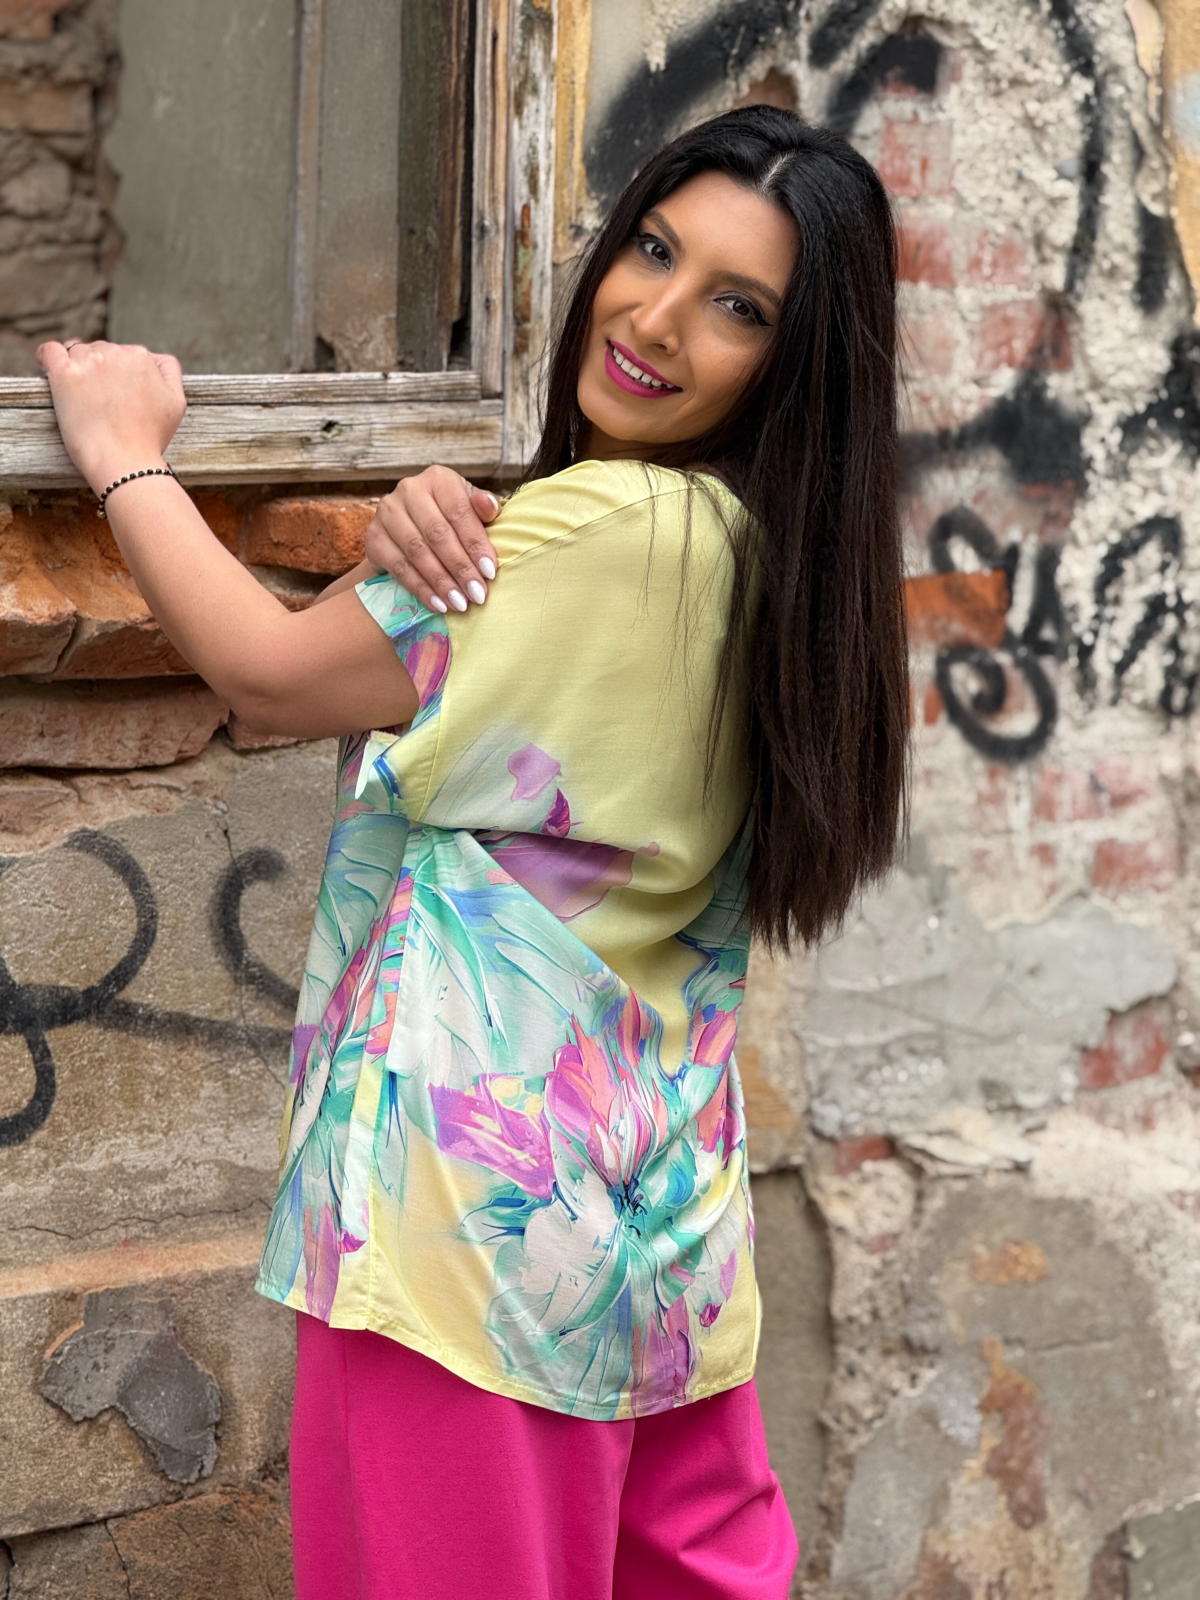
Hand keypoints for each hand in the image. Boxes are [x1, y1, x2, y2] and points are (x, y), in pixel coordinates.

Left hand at [36, 339, 185, 495]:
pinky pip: (49, 351)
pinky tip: (46, 366)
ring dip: (77, 369)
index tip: (116, 395)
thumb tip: (154, 358)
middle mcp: (116, 352)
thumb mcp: (176, 402)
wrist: (126, 462)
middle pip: (101, 351)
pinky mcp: (64, 374)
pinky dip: (45, 357)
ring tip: (79, 396)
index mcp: (142, 357)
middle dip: (100, 371)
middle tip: (100, 403)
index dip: (121, 375)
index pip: (126, 354)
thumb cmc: (150, 438)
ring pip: (76, 352)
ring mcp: (89, 362)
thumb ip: (169, 372)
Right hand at [365, 464, 499, 612]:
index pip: (459, 512)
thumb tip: (489, 506)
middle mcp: (409, 489)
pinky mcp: (373, 536)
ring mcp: (387, 512)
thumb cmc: (452, 518)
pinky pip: (398, 567)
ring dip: (441, 581)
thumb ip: (485, 508)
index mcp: (438, 479)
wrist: (412, 528)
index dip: (475, 543)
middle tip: (477, 594)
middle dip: (460, 568)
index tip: (490, 572)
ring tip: (459, 603)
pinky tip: (437, 603)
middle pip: (437, 534)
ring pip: (417, 551)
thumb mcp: (472, 508)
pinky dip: (420, 588)